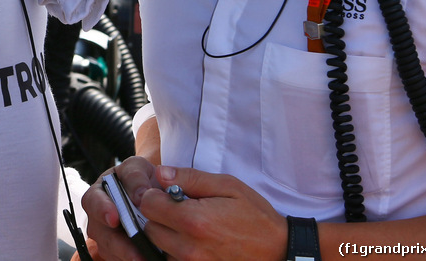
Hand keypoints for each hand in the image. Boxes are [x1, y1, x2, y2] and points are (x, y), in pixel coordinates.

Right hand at [81, 158, 160, 260]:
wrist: (151, 191)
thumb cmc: (139, 178)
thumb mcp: (137, 167)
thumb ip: (136, 176)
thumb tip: (140, 195)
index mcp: (98, 193)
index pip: (93, 202)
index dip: (102, 210)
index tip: (114, 218)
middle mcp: (98, 217)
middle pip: (101, 233)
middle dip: (119, 244)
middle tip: (136, 253)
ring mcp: (106, 235)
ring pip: (109, 250)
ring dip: (127, 256)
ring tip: (146, 259)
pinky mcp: (116, 250)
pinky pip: (119, 258)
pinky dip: (131, 259)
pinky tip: (146, 258)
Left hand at [143, 165, 285, 260]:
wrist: (278, 250)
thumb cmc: (255, 216)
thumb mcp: (227, 186)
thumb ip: (191, 178)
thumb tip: (161, 173)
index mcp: (194, 220)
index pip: (147, 204)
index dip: (153, 194)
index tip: (166, 193)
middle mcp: (188, 247)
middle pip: (149, 227)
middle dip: (157, 214)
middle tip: (178, 208)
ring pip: (158, 246)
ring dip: (166, 233)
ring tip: (189, 225)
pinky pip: (171, 259)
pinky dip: (175, 249)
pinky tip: (194, 240)